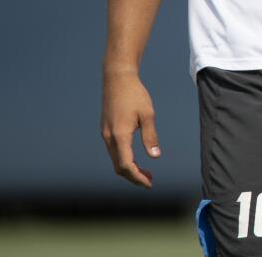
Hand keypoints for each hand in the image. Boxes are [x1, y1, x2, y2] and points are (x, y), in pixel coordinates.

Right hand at [101, 69, 159, 187]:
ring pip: (115, 160)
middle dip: (134, 176)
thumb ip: (150, 136)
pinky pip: (113, 152)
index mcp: (119, 135)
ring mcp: (105, 134)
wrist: (117, 79)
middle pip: (118, 167)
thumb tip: (155, 156)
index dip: (137, 177)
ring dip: (129, 169)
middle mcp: (109, 138)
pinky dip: (124, 159)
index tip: (149, 183)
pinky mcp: (106, 131)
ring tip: (146, 172)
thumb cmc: (135, 94)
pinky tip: (135, 158)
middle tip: (150, 180)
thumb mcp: (147, 114)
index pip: (126, 165)